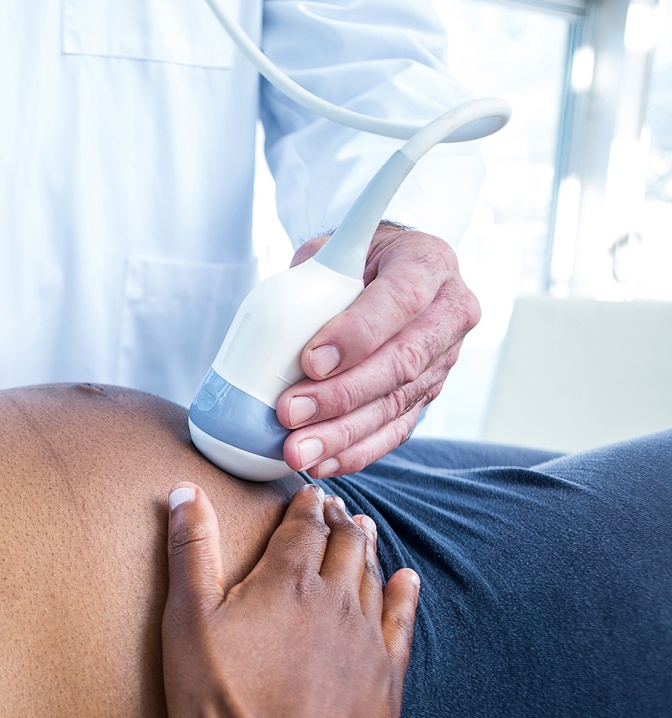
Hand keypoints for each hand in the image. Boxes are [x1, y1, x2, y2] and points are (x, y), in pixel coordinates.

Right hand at [162, 483, 417, 717]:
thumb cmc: (224, 705)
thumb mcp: (188, 623)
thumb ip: (190, 553)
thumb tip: (184, 492)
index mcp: (285, 582)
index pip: (302, 528)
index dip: (305, 506)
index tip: (309, 491)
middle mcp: (334, 602)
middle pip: (343, 546)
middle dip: (338, 520)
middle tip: (337, 504)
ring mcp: (365, 642)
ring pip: (373, 579)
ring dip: (367, 549)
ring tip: (364, 529)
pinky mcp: (385, 681)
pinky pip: (401, 625)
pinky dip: (404, 596)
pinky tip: (406, 582)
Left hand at [279, 224, 480, 477]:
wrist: (385, 273)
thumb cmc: (352, 262)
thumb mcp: (335, 250)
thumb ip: (312, 279)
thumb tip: (273, 332)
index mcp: (428, 264)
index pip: (400, 299)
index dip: (357, 334)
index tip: (310, 360)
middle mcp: (448, 313)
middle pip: (400, 362)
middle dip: (341, 395)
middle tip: (289, 413)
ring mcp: (443, 360)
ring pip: (396, 404)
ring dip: (342, 434)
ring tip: (296, 451)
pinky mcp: (427, 395)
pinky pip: (395, 430)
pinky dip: (357, 452)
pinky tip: (322, 463)